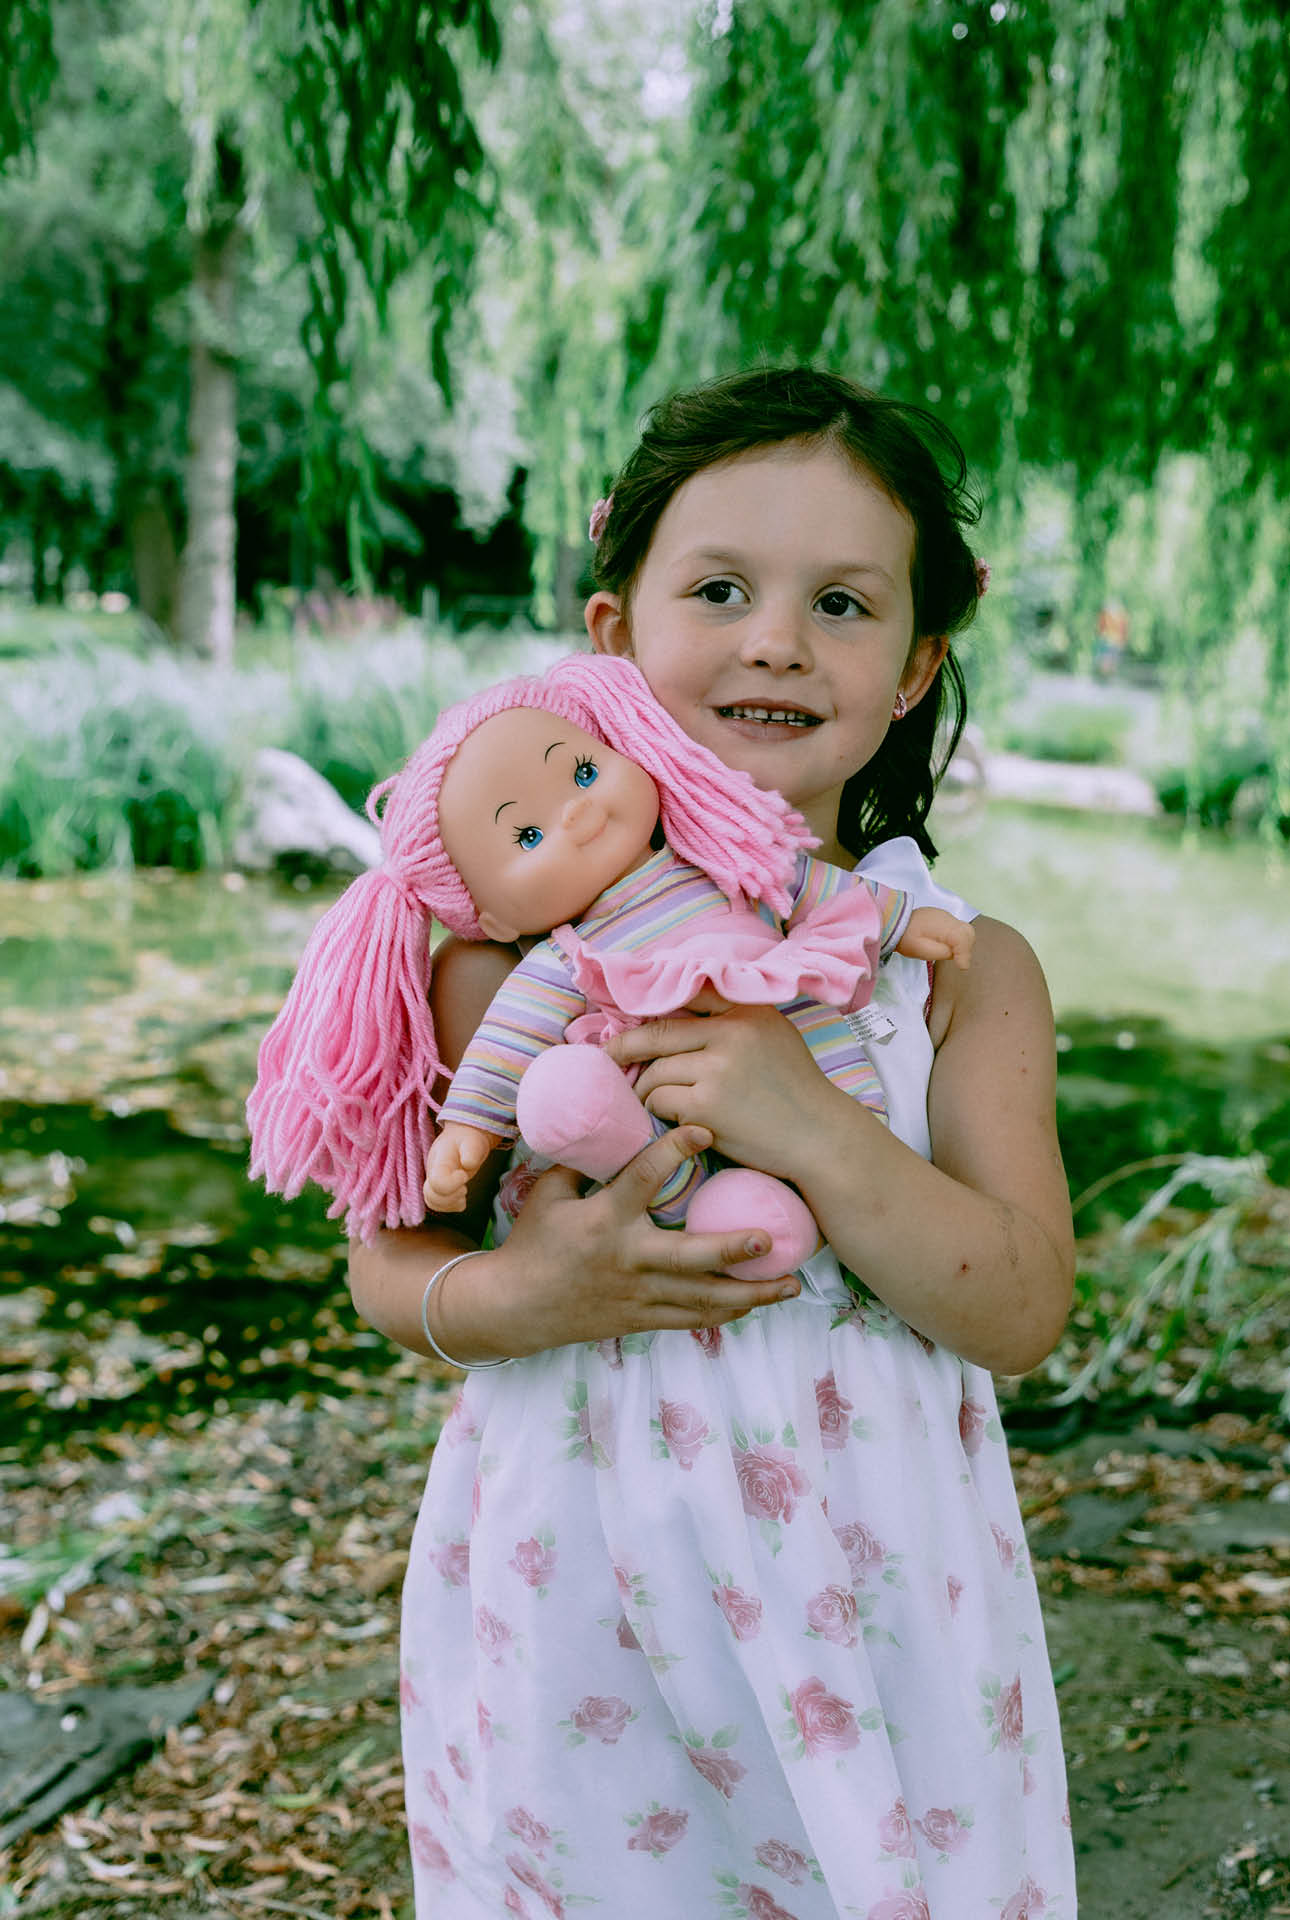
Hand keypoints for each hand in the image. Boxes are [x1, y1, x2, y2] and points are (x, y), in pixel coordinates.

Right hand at [423, 1124, 500, 1212]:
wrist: (463, 1138)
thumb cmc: (468, 1140)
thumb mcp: (474, 1141)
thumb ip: (472, 1151)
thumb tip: (468, 1164)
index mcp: (440, 1161)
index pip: (437, 1181)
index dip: (451, 1184)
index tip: (464, 1175)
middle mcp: (432, 1173)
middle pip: (430, 1196)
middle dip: (450, 1197)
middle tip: (464, 1187)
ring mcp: (434, 1182)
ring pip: (432, 1202)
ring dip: (450, 1204)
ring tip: (463, 1192)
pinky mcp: (439, 1189)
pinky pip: (439, 1205)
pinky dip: (451, 1207)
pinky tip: (462, 1198)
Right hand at [438, 1125, 800, 1358]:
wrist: (515, 1307)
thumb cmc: (534, 1243)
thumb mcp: (549, 1195)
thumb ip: (585, 1163)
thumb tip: (613, 1122)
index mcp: (604, 1220)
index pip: (643, 1179)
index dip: (672, 1151)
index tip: (703, 1129)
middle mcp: (628, 1259)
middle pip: (690, 1257)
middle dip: (732, 1249)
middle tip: (770, 1237)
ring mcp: (639, 1295)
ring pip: (703, 1299)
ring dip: (749, 1294)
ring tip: (790, 1284)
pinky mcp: (643, 1319)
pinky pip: (692, 1318)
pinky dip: (727, 1312)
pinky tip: (757, 1304)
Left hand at [604, 1002, 835, 1183]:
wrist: (818, 1137)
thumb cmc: (794, 1089)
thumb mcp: (774, 1035)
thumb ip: (734, 1021)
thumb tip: (676, 1014)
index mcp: (747, 1010)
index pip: (685, 995)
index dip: (650, 1006)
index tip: (627, 1015)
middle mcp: (732, 1033)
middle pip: (656, 1034)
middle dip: (624, 1047)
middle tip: (607, 1056)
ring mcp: (718, 1069)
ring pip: (654, 1071)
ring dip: (645, 1088)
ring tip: (649, 1098)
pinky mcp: (707, 1105)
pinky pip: (660, 1100)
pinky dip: (657, 1109)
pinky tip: (667, 1116)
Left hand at [896, 905, 974, 969]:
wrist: (894, 924)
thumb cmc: (906, 939)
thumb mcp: (922, 950)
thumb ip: (942, 952)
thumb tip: (956, 954)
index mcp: (942, 926)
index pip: (962, 938)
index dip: (964, 953)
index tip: (961, 967)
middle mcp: (947, 918)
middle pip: (968, 932)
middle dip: (967, 947)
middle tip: (958, 960)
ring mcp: (946, 916)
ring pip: (965, 929)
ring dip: (963, 943)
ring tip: (953, 954)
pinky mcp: (943, 918)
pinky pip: (957, 927)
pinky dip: (958, 938)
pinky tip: (947, 945)